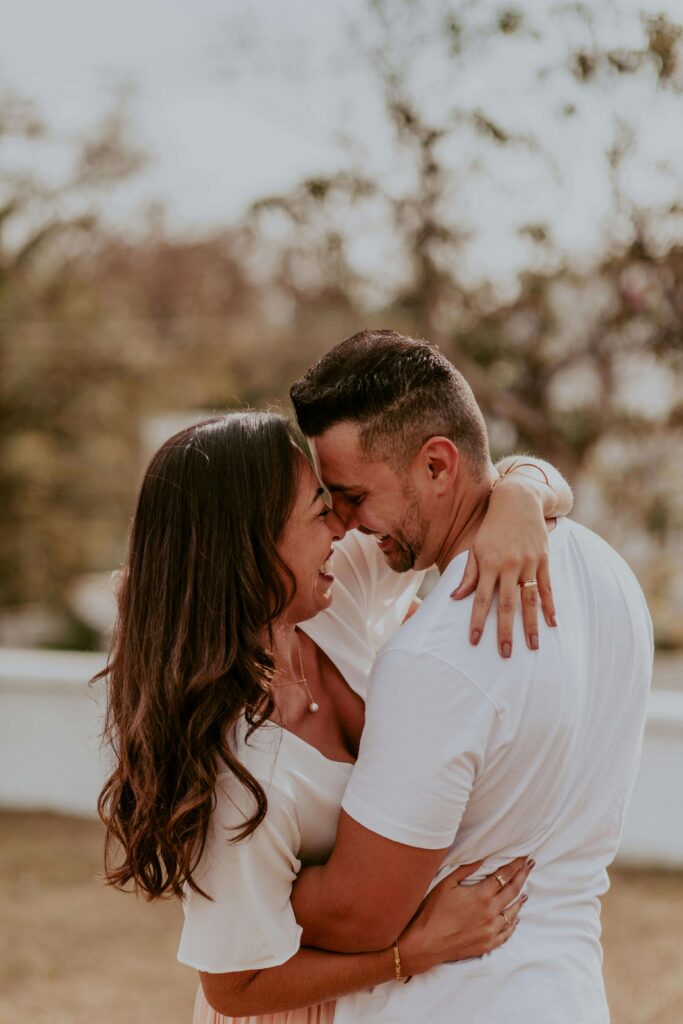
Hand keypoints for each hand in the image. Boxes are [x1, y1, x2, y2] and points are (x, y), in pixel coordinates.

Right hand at [398, 856, 532, 975]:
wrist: (427, 942)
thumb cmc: (433, 910)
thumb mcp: (446, 884)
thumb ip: (466, 870)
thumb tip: (483, 858)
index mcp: (481, 895)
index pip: (504, 876)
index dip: (515, 865)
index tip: (523, 857)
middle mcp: (490, 912)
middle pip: (513, 891)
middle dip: (522, 876)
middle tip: (530, 866)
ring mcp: (491, 930)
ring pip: (513, 913)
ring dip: (520, 900)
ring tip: (525, 892)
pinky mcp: (488, 944)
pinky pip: (507, 933)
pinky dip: (513, 923)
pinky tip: (515, 918)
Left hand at [452, 474, 556, 655]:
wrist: (518, 500)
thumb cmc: (491, 528)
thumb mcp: (475, 548)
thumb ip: (468, 575)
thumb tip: (455, 598)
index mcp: (489, 563)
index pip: (481, 599)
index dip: (477, 621)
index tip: (474, 641)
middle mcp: (509, 565)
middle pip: (507, 604)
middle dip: (506, 631)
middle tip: (505, 654)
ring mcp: (528, 563)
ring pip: (530, 600)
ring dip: (531, 625)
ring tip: (533, 647)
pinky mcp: (543, 560)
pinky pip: (547, 587)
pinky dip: (550, 606)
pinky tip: (552, 623)